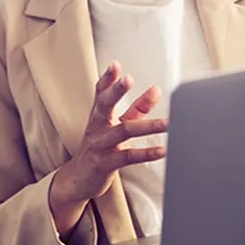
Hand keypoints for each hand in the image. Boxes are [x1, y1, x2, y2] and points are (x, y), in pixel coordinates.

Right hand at [49, 62, 167, 235]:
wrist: (77, 180)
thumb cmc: (99, 149)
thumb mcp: (114, 127)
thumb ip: (136, 109)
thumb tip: (156, 90)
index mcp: (98, 117)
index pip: (100, 93)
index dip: (107, 79)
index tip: (115, 65)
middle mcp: (97, 128)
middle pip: (104, 106)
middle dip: (115, 92)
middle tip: (128, 79)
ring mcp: (99, 146)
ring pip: (123, 131)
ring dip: (147, 126)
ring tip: (167, 123)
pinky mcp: (104, 164)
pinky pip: (127, 157)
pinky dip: (145, 153)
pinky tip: (162, 150)